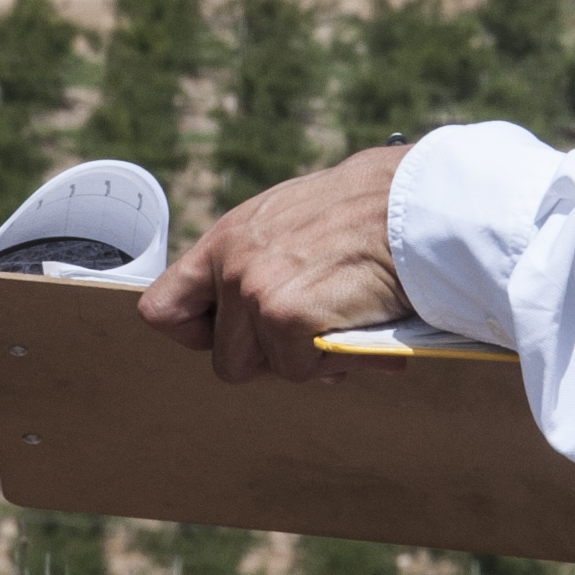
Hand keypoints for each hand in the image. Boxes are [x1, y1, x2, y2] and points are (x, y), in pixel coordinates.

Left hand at [140, 145, 411, 383]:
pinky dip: (336, 360)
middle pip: (223, 358)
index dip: (196, 336)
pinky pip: (303, 371)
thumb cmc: (369, 211)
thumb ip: (261, 259)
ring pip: (263, 369)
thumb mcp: (292, 219)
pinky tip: (359, 327)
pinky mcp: (286, 318)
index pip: (161, 309)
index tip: (230, 338)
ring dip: (304, 359)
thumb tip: (253, 312)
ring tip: (340, 324)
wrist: (413, 204)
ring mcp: (255, 293)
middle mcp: (230, 266)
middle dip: (269, 357)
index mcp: (226, 240)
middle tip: (311, 335)